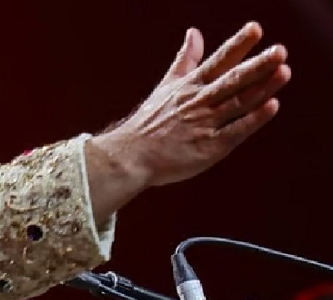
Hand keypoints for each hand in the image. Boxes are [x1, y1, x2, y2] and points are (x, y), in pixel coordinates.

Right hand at [96, 22, 290, 186]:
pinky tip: (271, 106)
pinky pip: (235, 131)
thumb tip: (194, 32)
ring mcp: (204, 124)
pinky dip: (253, 119)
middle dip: (257, 65)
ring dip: (261, 88)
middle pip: (232, 80)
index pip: (217, 61)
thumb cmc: (150, 122)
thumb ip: (186, 59)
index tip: (256, 29)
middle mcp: (198, 102)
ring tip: (283, 72)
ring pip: (237, 103)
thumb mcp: (167, 85)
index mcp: (189, 86)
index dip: (238, 45)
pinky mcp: (209, 148)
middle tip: (280, 51)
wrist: (131, 156)